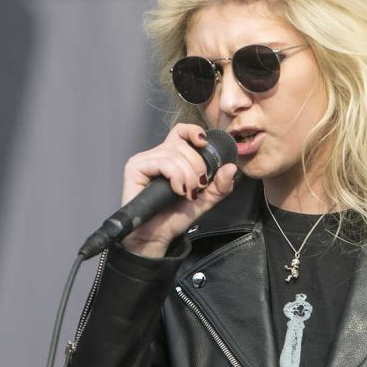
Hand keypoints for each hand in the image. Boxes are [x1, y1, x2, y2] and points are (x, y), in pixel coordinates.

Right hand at [119, 123, 237, 256]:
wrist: (158, 235)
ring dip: (188, 176)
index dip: (194, 132)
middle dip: (198, 167)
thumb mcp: (206, 199)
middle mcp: (157, 154)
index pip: (182, 131)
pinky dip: (176, 177)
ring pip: (175, 154)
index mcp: (173, 156)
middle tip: (197, 188)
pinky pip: (163, 162)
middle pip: (184, 145)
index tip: (205, 143)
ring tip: (187, 193)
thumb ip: (221, 185)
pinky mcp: (135, 168)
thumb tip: (231, 167)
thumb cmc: (176, 216)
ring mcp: (145, 160)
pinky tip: (177, 191)